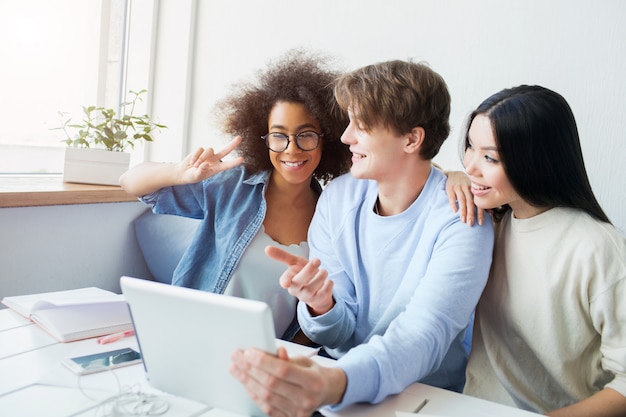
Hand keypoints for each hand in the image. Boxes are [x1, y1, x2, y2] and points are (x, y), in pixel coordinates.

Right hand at [177, 136, 243, 183]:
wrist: (184, 172)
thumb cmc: (193, 176)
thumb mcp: (197, 176)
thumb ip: (201, 171)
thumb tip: (206, 164)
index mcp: (217, 168)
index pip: (227, 165)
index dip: (234, 162)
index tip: (242, 159)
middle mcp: (214, 159)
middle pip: (225, 150)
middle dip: (232, 144)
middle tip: (240, 138)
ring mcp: (208, 154)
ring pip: (209, 150)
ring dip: (201, 158)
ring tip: (195, 166)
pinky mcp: (200, 150)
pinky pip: (200, 149)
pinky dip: (195, 156)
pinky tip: (192, 162)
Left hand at [230, 347, 345, 416]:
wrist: (326, 392)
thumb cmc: (314, 374)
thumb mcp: (305, 361)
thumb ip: (287, 359)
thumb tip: (271, 352)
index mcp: (313, 381)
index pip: (283, 370)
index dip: (263, 361)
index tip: (248, 353)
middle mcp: (307, 399)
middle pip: (271, 384)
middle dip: (250, 369)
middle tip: (237, 358)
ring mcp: (298, 413)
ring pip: (266, 398)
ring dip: (247, 382)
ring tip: (237, 369)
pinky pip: (266, 408)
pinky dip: (254, 395)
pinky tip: (246, 383)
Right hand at [265, 246, 333, 315]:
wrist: (318, 286)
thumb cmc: (304, 273)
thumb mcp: (294, 262)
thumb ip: (282, 256)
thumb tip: (267, 248)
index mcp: (289, 280)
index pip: (285, 280)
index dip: (285, 281)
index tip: (285, 283)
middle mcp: (296, 290)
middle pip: (299, 283)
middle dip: (308, 271)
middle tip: (317, 260)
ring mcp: (306, 297)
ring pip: (310, 289)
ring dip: (319, 278)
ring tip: (324, 271)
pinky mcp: (317, 300)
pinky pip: (322, 294)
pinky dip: (327, 286)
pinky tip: (328, 281)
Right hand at [445, 170, 484, 225]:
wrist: (454, 174)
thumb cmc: (466, 186)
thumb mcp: (474, 190)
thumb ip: (481, 201)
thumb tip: (491, 212)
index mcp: (475, 190)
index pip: (479, 203)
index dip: (480, 213)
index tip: (481, 223)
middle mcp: (468, 189)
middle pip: (470, 202)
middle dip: (471, 214)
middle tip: (471, 224)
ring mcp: (459, 188)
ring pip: (462, 200)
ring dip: (463, 211)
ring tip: (463, 220)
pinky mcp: (450, 188)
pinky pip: (452, 197)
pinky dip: (453, 204)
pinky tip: (454, 211)